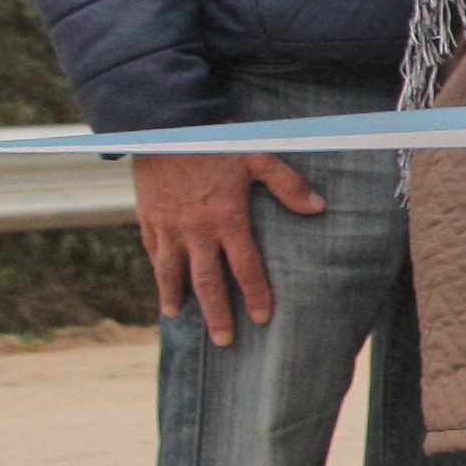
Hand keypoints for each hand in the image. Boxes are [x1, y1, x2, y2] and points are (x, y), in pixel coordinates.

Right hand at [131, 150, 314, 343]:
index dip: (255, 295)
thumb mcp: (257, 156)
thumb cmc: (214, 140)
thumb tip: (318, 208)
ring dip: (174, 296)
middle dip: (216, 314)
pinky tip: (160, 280)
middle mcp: (195, 230)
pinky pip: (151, 249)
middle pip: (207, 282)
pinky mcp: (147, 217)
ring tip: (178, 317)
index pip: (244, 267)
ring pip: (170, 271)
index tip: (261, 318)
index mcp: (226, 218)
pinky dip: (156, 267)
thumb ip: (288, 185)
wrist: (162, 124)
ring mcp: (167, 226)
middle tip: (224, 341)